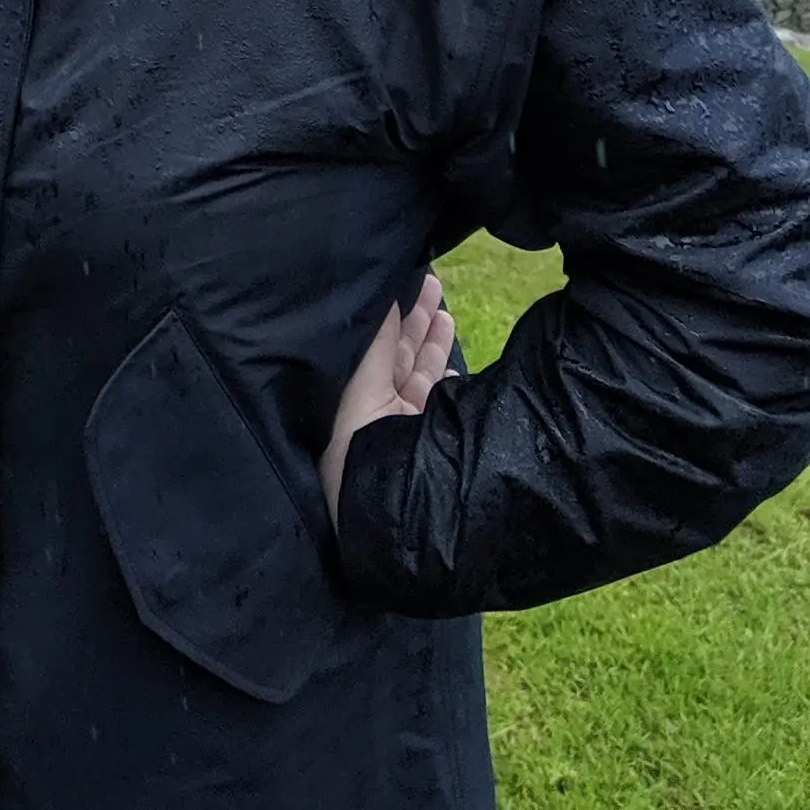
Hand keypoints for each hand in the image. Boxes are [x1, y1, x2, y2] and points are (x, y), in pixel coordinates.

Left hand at [319, 272, 454, 522]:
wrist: (386, 529)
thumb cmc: (357, 461)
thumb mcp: (358, 396)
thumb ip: (375, 349)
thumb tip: (383, 299)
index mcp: (354, 396)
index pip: (377, 345)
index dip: (391, 313)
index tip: (406, 280)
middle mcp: (378, 409)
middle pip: (401, 356)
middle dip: (416, 320)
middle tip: (432, 283)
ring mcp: (406, 428)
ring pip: (423, 376)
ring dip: (433, 343)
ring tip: (443, 311)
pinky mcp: (429, 445)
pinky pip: (439, 405)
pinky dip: (447, 384)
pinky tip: (455, 367)